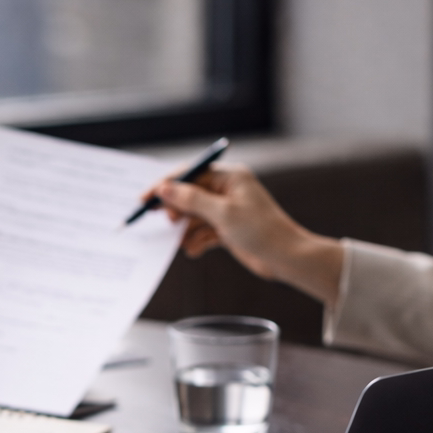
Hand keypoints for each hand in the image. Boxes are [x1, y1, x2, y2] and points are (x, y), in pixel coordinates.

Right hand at [144, 165, 344, 308]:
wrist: (286, 258)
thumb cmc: (261, 231)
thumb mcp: (223, 213)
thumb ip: (191, 200)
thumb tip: (164, 188)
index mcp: (229, 177)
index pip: (190, 174)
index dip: (166, 185)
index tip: (145, 199)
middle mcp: (227, 190)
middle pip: (189, 195)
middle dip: (176, 211)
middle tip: (168, 224)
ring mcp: (227, 210)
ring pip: (194, 216)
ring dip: (186, 231)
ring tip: (183, 244)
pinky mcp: (228, 229)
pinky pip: (203, 231)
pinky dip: (196, 241)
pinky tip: (195, 251)